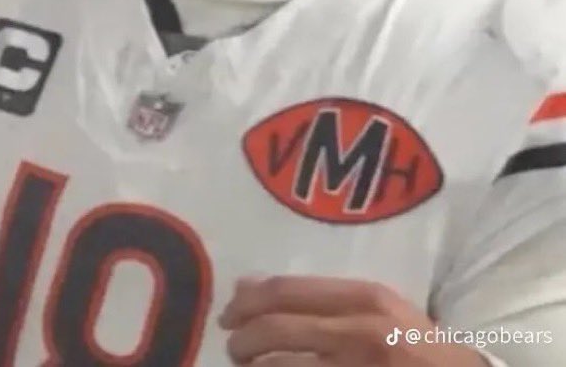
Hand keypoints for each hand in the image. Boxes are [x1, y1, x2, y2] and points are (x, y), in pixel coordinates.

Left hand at [220, 277, 487, 365]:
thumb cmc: (413, 343)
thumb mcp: (375, 307)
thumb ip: (318, 295)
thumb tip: (248, 285)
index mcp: (364, 298)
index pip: (286, 292)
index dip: (247, 302)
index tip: (230, 312)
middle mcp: (358, 333)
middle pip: (274, 331)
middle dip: (241, 339)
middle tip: (233, 346)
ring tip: (248, 366)